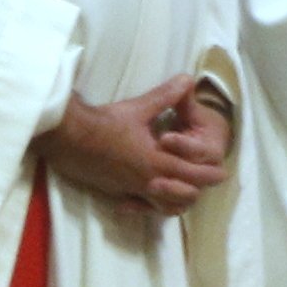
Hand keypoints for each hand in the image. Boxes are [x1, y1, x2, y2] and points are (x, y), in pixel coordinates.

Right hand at [37, 74, 230, 216]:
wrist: (65, 137)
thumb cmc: (102, 122)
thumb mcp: (138, 108)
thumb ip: (166, 96)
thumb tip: (187, 78)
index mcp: (156, 161)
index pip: (194, 175)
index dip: (211, 174)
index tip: (222, 172)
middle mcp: (146, 181)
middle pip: (184, 196)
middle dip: (199, 188)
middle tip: (207, 180)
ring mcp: (130, 189)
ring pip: (163, 208)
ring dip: (176, 200)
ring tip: (182, 188)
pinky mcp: (115, 192)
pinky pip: (139, 206)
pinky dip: (149, 205)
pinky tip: (149, 197)